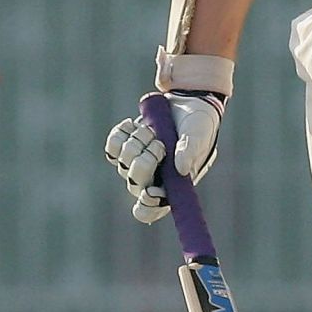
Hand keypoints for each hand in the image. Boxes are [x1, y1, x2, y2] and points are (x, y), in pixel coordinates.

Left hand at [104, 92, 224, 223]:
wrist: (187, 102)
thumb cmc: (199, 125)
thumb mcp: (199, 136)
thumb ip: (190, 150)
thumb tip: (180, 168)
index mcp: (173, 186)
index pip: (152, 209)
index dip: (147, 206)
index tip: (150, 193)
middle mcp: (152, 180)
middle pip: (135, 183)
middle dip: (146, 160)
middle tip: (160, 144)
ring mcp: (136, 165)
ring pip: (123, 162)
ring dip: (138, 142)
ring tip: (152, 131)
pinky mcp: (125, 148)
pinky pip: (112, 148)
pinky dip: (121, 134)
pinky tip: (133, 125)